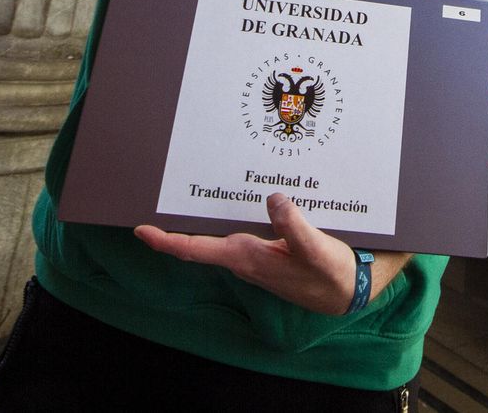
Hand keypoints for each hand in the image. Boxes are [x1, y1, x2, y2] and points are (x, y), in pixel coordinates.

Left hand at [135, 193, 403, 314]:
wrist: (347, 293)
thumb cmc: (329, 275)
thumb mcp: (315, 250)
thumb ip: (293, 226)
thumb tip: (273, 199)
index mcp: (246, 257)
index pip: (195, 250)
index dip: (166, 242)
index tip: (141, 229)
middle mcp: (242, 259)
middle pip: (197, 243)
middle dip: (172, 226)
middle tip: (151, 199)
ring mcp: (252, 257)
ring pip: (214, 239)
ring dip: (195, 222)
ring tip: (178, 194)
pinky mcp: (264, 252)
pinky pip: (233, 235)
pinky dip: (222, 220)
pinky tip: (225, 201)